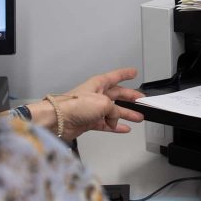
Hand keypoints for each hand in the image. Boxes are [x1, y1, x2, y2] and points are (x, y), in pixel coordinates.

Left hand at [29, 67, 144, 141]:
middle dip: (130, 98)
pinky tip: (124, 128)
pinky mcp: (89, 121)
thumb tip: (115, 119)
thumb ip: (114, 110)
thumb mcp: (103, 103)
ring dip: (126, 114)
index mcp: (98, 84)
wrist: (58, 120)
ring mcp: (92, 109)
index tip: (134, 72)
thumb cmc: (75, 105)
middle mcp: (96, 95)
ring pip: (114, 111)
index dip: (125, 74)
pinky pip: (106, 124)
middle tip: (141, 101)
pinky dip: (116, 126)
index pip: (115, 76)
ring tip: (138, 118)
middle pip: (117, 95)